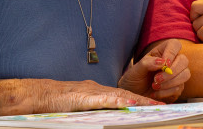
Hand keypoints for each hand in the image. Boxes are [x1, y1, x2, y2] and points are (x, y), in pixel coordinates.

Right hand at [0, 78, 158, 115]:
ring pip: (120, 96)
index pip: (123, 96)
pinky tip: (131, 102)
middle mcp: (98, 90)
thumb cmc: (56, 102)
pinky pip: (105, 99)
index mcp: (97, 92)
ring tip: (154, 105)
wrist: (38, 95)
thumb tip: (109, 111)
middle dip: (146, 101)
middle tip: (164, 106)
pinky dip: (119, 101)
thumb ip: (94, 107)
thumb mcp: (79, 105)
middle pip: (127, 95)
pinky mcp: (85, 98)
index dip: (140, 101)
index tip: (156, 106)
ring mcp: (93, 92)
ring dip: (138, 100)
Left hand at [118, 39, 189, 102]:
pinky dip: (166, 92)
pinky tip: (155, 93)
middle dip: (172, 71)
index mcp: (162, 52)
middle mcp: (172, 62)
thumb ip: (147, 63)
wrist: (133, 96)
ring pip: (185, 74)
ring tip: (154, 86)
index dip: (172, 53)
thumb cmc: (134, 79)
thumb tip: (162, 61)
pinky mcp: (177, 88)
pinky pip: (179, 88)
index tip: (164, 64)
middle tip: (157, 79)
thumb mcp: (136, 70)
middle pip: (184, 60)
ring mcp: (177, 75)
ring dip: (170, 82)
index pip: (174, 45)